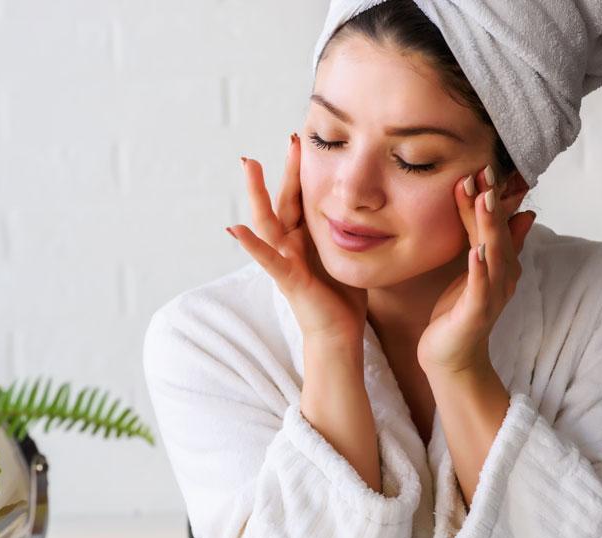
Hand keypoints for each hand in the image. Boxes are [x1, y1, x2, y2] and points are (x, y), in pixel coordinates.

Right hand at [228, 133, 367, 344]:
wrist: (338, 335)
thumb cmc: (343, 298)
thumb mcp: (348, 254)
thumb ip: (348, 231)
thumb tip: (367, 207)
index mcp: (306, 237)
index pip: (303, 196)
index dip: (305, 169)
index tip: (309, 139)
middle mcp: (291, 244)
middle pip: (285, 199)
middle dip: (287, 169)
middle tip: (292, 137)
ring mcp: (286, 260)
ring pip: (268, 220)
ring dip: (258, 192)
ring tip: (249, 165)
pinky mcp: (288, 280)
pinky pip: (268, 259)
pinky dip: (251, 244)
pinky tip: (234, 229)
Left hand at [416, 165, 535, 373]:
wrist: (451, 359)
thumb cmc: (459, 313)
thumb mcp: (476, 272)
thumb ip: (492, 243)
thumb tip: (522, 213)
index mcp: (501, 265)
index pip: (497, 225)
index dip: (492, 197)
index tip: (483, 167)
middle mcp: (502, 277)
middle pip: (498, 234)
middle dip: (492, 203)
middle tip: (485, 172)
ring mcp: (491, 296)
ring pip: (493, 255)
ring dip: (489, 227)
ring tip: (484, 200)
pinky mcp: (476, 314)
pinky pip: (479, 289)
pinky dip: (479, 270)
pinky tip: (475, 253)